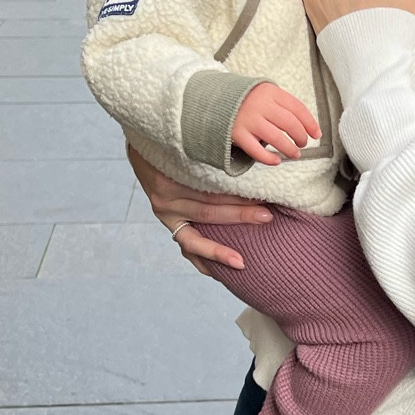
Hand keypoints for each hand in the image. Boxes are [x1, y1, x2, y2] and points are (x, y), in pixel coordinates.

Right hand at [126, 141, 269, 272]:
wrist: (147, 144)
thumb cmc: (179, 141)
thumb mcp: (194, 140)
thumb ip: (217, 150)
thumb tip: (255, 149)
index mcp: (173, 174)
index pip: (212, 189)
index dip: (238, 193)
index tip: (264, 195)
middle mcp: (166, 197)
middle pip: (208, 211)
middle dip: (240, 216)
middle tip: (267, 217)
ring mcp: (166, 212)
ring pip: (196, 236)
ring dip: (220, 249)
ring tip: (241, 262)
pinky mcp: (169, 222)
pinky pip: (186, 247)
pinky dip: (202, 260)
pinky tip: (216, 273)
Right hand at [231, 82, 319, 164]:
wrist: (214, 100)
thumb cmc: (246, 100)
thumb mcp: (264, 93)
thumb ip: (281, 104)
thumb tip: (306, 125)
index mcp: (270, 92)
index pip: (298, 108)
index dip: (310, 123)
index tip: (317, 134)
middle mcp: (260, 105)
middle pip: (290, 124)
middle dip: (301, 137)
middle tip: (302, 144)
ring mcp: (248, 120)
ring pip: (277, 138)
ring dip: (290, 149)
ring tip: (294, 154)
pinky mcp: (237, 134)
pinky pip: (257, 151)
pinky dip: (269, 159)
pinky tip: (277, 161)